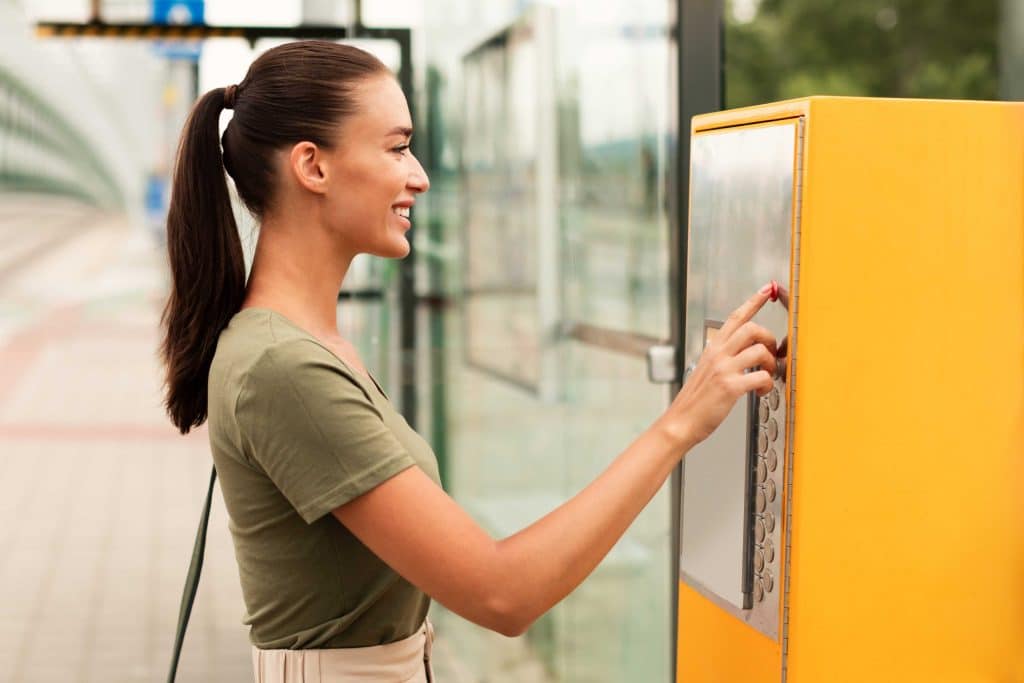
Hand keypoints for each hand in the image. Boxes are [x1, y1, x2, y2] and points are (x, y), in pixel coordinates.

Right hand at [656, 284, 778, 448]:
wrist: (680, 422)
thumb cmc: (695, 401)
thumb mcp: (706, 371)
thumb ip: (723, 359)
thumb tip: (747, 353)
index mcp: (712, 349)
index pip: (735, 318)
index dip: (753, 302)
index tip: (766, 290)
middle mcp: (718, 355)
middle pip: (752, 328)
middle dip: (769, 338)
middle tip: (772, 354)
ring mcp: (724, 370)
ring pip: (760, 350)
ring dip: (771, 363)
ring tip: (767, 376)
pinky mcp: (730, 387)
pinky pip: (761, 376)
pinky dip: (767, 384)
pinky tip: (760, 391)